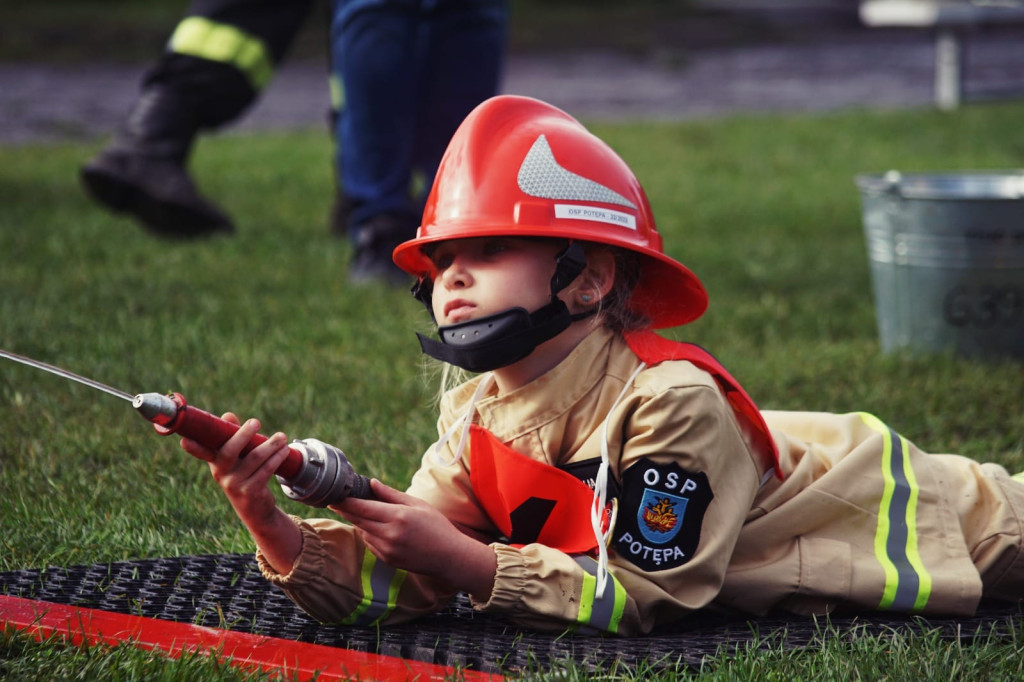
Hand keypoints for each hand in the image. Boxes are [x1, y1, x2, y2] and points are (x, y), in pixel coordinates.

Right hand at [179, 413, 300, 573]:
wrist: (254, 509)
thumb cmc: (244, 475)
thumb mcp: (236, 458)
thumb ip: (232, 435)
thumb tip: (228, 415)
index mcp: (215, 463)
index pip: (202, 453)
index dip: (193, 447)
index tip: (184, 441)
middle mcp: (221, 474)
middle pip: (229, 451)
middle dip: (243, 434)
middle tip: (256, 422)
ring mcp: (235, 484)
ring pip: (254, 458)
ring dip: (270, 445)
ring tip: (282, 437)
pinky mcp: (251, 492)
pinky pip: (266, 470)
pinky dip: (277, 458)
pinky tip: (284, 450)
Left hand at [332, 480, 496, 599]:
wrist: (449, 557)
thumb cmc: (437, 526)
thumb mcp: (417, 504)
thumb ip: (392, 494)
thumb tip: (372, 484)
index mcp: (397, 517)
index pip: (362, 507)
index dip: (345, 501)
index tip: (334, 495)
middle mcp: (389, 534)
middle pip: (357, 520)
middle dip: (345, 510)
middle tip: (335, 501)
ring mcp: (387, 549)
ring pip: (363, 531)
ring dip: (359, 522)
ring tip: (365, 512)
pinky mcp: (387, 560)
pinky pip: (370, 543)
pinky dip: (370, 534)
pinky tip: (380, 528)